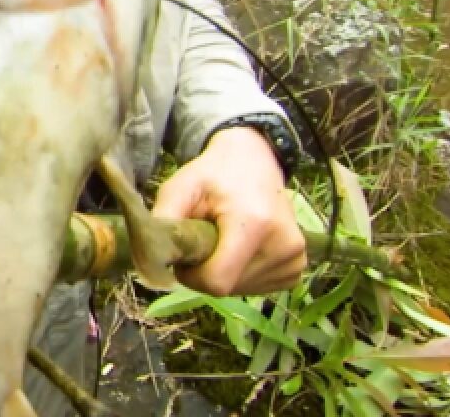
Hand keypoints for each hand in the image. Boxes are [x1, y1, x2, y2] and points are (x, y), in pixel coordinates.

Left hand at [152, 126, 305, 294]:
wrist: (254, 159)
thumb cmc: (213, 174)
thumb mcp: (180, 187)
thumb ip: (164, 221)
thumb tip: (152, 259)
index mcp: (254, 224)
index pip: (216, 282)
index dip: (191, 275)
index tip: (185, 254)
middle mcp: (283, 246)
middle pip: (228, 287)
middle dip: (206, 271)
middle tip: (203, 240)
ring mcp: (294, 258)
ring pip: (241, 290)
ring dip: (223, 273)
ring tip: (223, 240)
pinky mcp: (298, 267)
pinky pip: (258, 288)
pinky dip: (242, 275)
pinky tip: (240, 249)